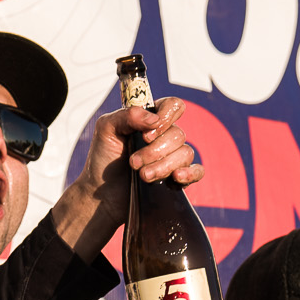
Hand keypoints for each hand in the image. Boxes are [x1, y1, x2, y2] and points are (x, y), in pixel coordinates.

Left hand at [49, 91, 204, 257]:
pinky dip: (190, 173)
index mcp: (150, 119)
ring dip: (163, 166)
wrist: (101, 193)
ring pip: (185, 153)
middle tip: (133, 162)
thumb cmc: (103, 158)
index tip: (146, 135)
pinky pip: (197, 171)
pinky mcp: (176, 178)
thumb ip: (127, 115)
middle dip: (154, 151)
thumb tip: (154, 119)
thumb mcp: (106, 129)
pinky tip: (176, 177)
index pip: (173, 106)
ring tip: (142, 176)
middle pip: (178, 134)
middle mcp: (164, 136)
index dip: (166, 117)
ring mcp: (172, 156)